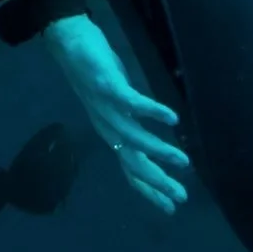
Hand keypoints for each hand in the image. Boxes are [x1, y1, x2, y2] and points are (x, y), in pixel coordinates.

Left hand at [43, 13, 189, 213]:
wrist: (69, 43)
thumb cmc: (97, 73)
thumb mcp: (117, 106)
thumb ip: (132, 124)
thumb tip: (152, 142)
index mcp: (111, 133)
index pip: (130, 169)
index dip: (150, 190)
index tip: (171, 208)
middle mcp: (108, 127)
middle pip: (133, 162)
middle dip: (157, 181)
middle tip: (181, 196)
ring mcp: (106, 107)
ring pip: (133, 137)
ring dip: (158, 151)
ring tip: (183, 161)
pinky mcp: (108, 86)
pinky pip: (131, 102)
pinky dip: (152, 112)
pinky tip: (172, 118)